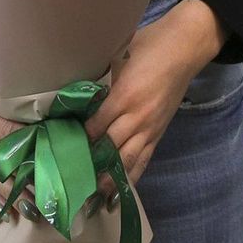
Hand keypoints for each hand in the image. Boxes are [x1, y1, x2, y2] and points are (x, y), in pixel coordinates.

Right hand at [0, 0, 35, 220]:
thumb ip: (3, 77)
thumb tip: (38, 90)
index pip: (11, 132)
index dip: (35, 146)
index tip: (60, 157)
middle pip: (2, 158)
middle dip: (28, 178)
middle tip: (55, 195)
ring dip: (10, 192)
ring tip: (34, 211)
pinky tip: (1, 205)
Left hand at [83, 0, 227, 202]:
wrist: (184, 48)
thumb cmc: (148, 46)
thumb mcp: (118, 56)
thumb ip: (100, 76)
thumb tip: (76, 88)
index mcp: (123, 96)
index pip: (95, 126)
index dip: (78, 139)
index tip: (58, 150)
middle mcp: (137, 117)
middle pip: (109, 148)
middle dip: (90, 165)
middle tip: (69, 181)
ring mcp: (150, 127)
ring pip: (127, 160)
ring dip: (109, 179)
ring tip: (91, 196)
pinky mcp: (159, 133)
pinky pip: (144, 159)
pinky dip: (131, 176)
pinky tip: (119, 189)